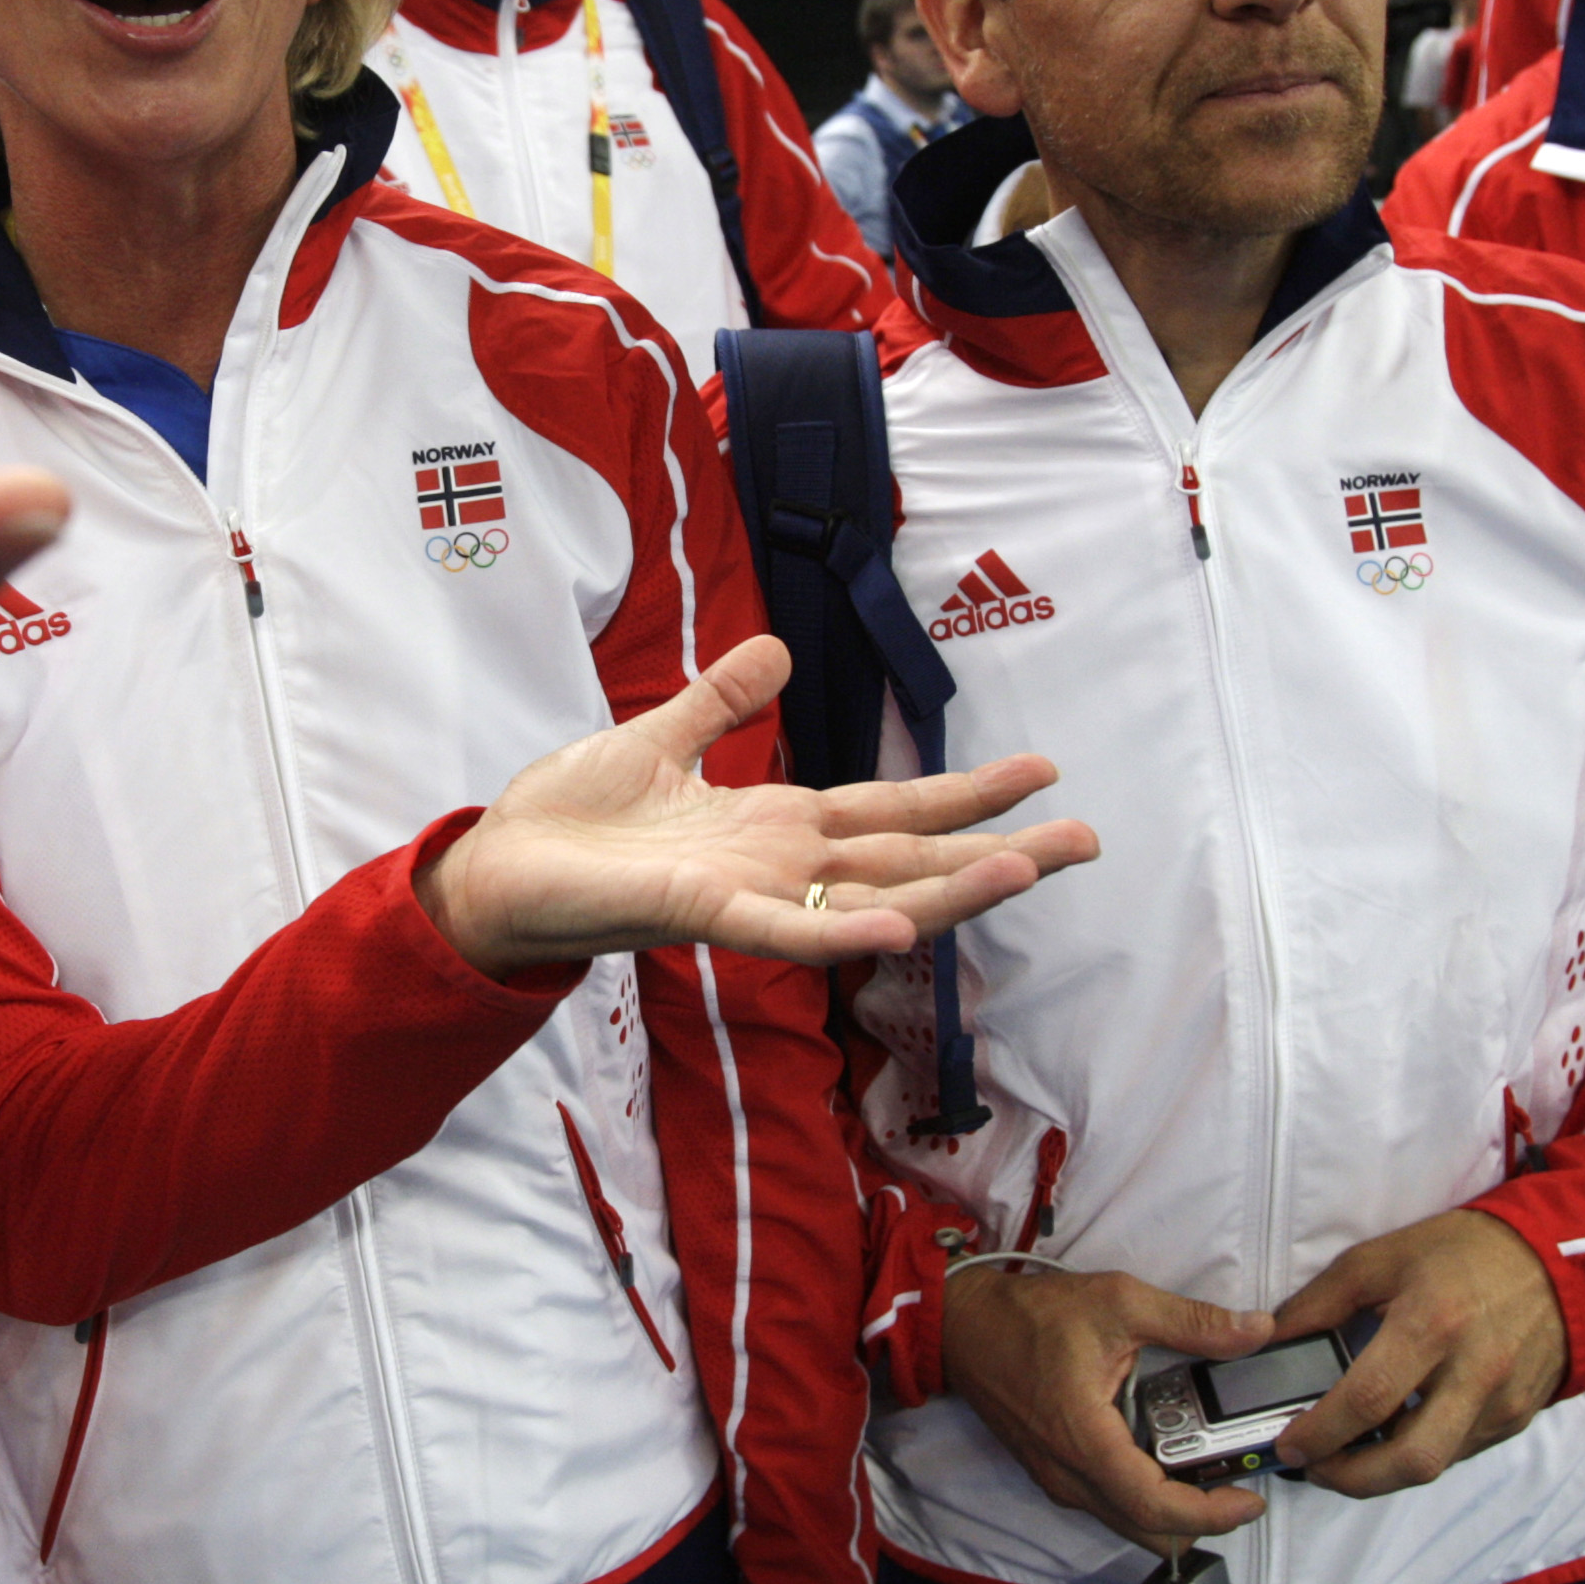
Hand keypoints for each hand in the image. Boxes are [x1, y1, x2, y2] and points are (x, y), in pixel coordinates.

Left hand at [412, 635, 1098, 972]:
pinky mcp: (701, 916)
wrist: (496, 865)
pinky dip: (841, 931)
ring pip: (871, 899)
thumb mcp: (657, 739)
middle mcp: (778, 868)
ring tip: (1028, 870)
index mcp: (772, 827)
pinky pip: (786, 930)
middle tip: (1088, 841)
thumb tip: (776, 652)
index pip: (890, 812)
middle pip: (909, 862)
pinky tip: (897, 929)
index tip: (1041, 776)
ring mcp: (748, 898)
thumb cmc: (570, 820)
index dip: (963, 796)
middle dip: (996, 852)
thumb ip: (720, 703)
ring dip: (949, 891)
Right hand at [941, 1264, 1275, 1550]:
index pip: (1157, 1507)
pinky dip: (1144, 1501)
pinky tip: (1163, 1461)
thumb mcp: (1117, 1302)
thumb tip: (1257, 1330)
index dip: (1213, 1515)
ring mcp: (1055, 1480)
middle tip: (1238, 1488)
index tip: (1252, 1497)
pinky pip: (1107, 1506)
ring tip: (1208, 1475)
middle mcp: (1069, 1476)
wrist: (959, 1324)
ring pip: (1127, 1525)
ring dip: (1172, 1515)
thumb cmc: (1031, 1314)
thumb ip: (1191, 1321)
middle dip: (1201, 1523)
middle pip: (1148, 1533)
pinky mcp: (1050, 1473)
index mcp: (1085, 1441)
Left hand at [1267, 1209, 1566, 1494]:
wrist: (1555, 1263)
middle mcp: (1473, 1373)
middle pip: (1412, 1459)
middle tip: (1312, 1467)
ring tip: (1341, 1457)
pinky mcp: (1517, 1419)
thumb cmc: (1458, 1254)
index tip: (1287, 1444)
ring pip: (1437, 1466)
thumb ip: (1318, 1304)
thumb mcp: (1377, 1259)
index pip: (1369, 1399)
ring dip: (1382, 1475)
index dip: (1322, 1432)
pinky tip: (1388, 1438)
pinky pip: (1459, 1453)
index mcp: (1431, 1324)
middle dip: (1352, 1479)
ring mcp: (1502, 1403)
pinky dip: (1417, 1455)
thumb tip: (1268, 1340)